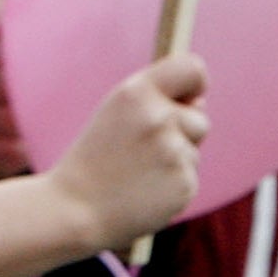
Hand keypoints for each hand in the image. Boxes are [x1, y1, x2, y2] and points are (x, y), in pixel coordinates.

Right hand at [46, 54, 209, 254]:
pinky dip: (173, 185)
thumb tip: (200, 103)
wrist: (77, 207)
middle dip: (183, 132)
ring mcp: (173, 152)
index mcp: (137, 92)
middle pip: (200, 119)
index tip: (189, 96)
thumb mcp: (117, 113)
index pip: (193, 69)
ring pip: (194, 151)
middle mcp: (158, 117)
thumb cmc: (96, 156)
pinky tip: (146, 190)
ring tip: (139, 171)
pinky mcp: (185, 184)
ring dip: (176, 160)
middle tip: (144, 148)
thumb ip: (157, 101)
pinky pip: (190, 177)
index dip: (197, 83)